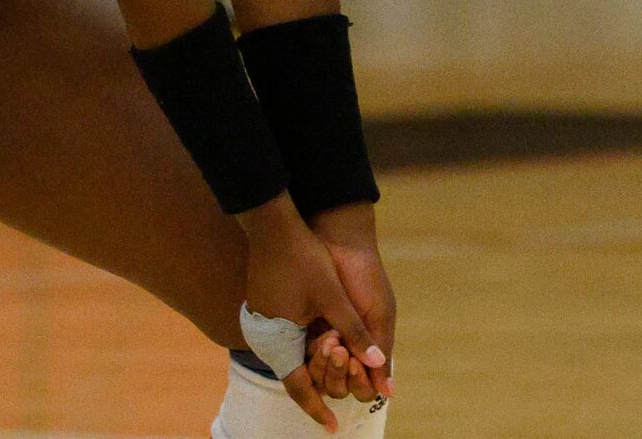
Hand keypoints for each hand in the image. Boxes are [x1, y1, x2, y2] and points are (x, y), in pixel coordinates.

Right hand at [238, 197, 387, 431]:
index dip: (317, 409)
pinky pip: (285, 338)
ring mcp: (262, 324)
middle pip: (294, 375)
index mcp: (280, 342)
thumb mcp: (333, 298)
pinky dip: (303, 346)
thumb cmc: (303, 259)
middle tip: (337, 401)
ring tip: (335, 374)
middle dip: (319, 385)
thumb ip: (355, 333)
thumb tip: (379, 363)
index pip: (300, 389)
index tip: (332, 427)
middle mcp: (266, 339)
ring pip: (291, 356)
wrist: (271, 223)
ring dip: (314, 363)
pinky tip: (321, 344)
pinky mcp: (264, 310)